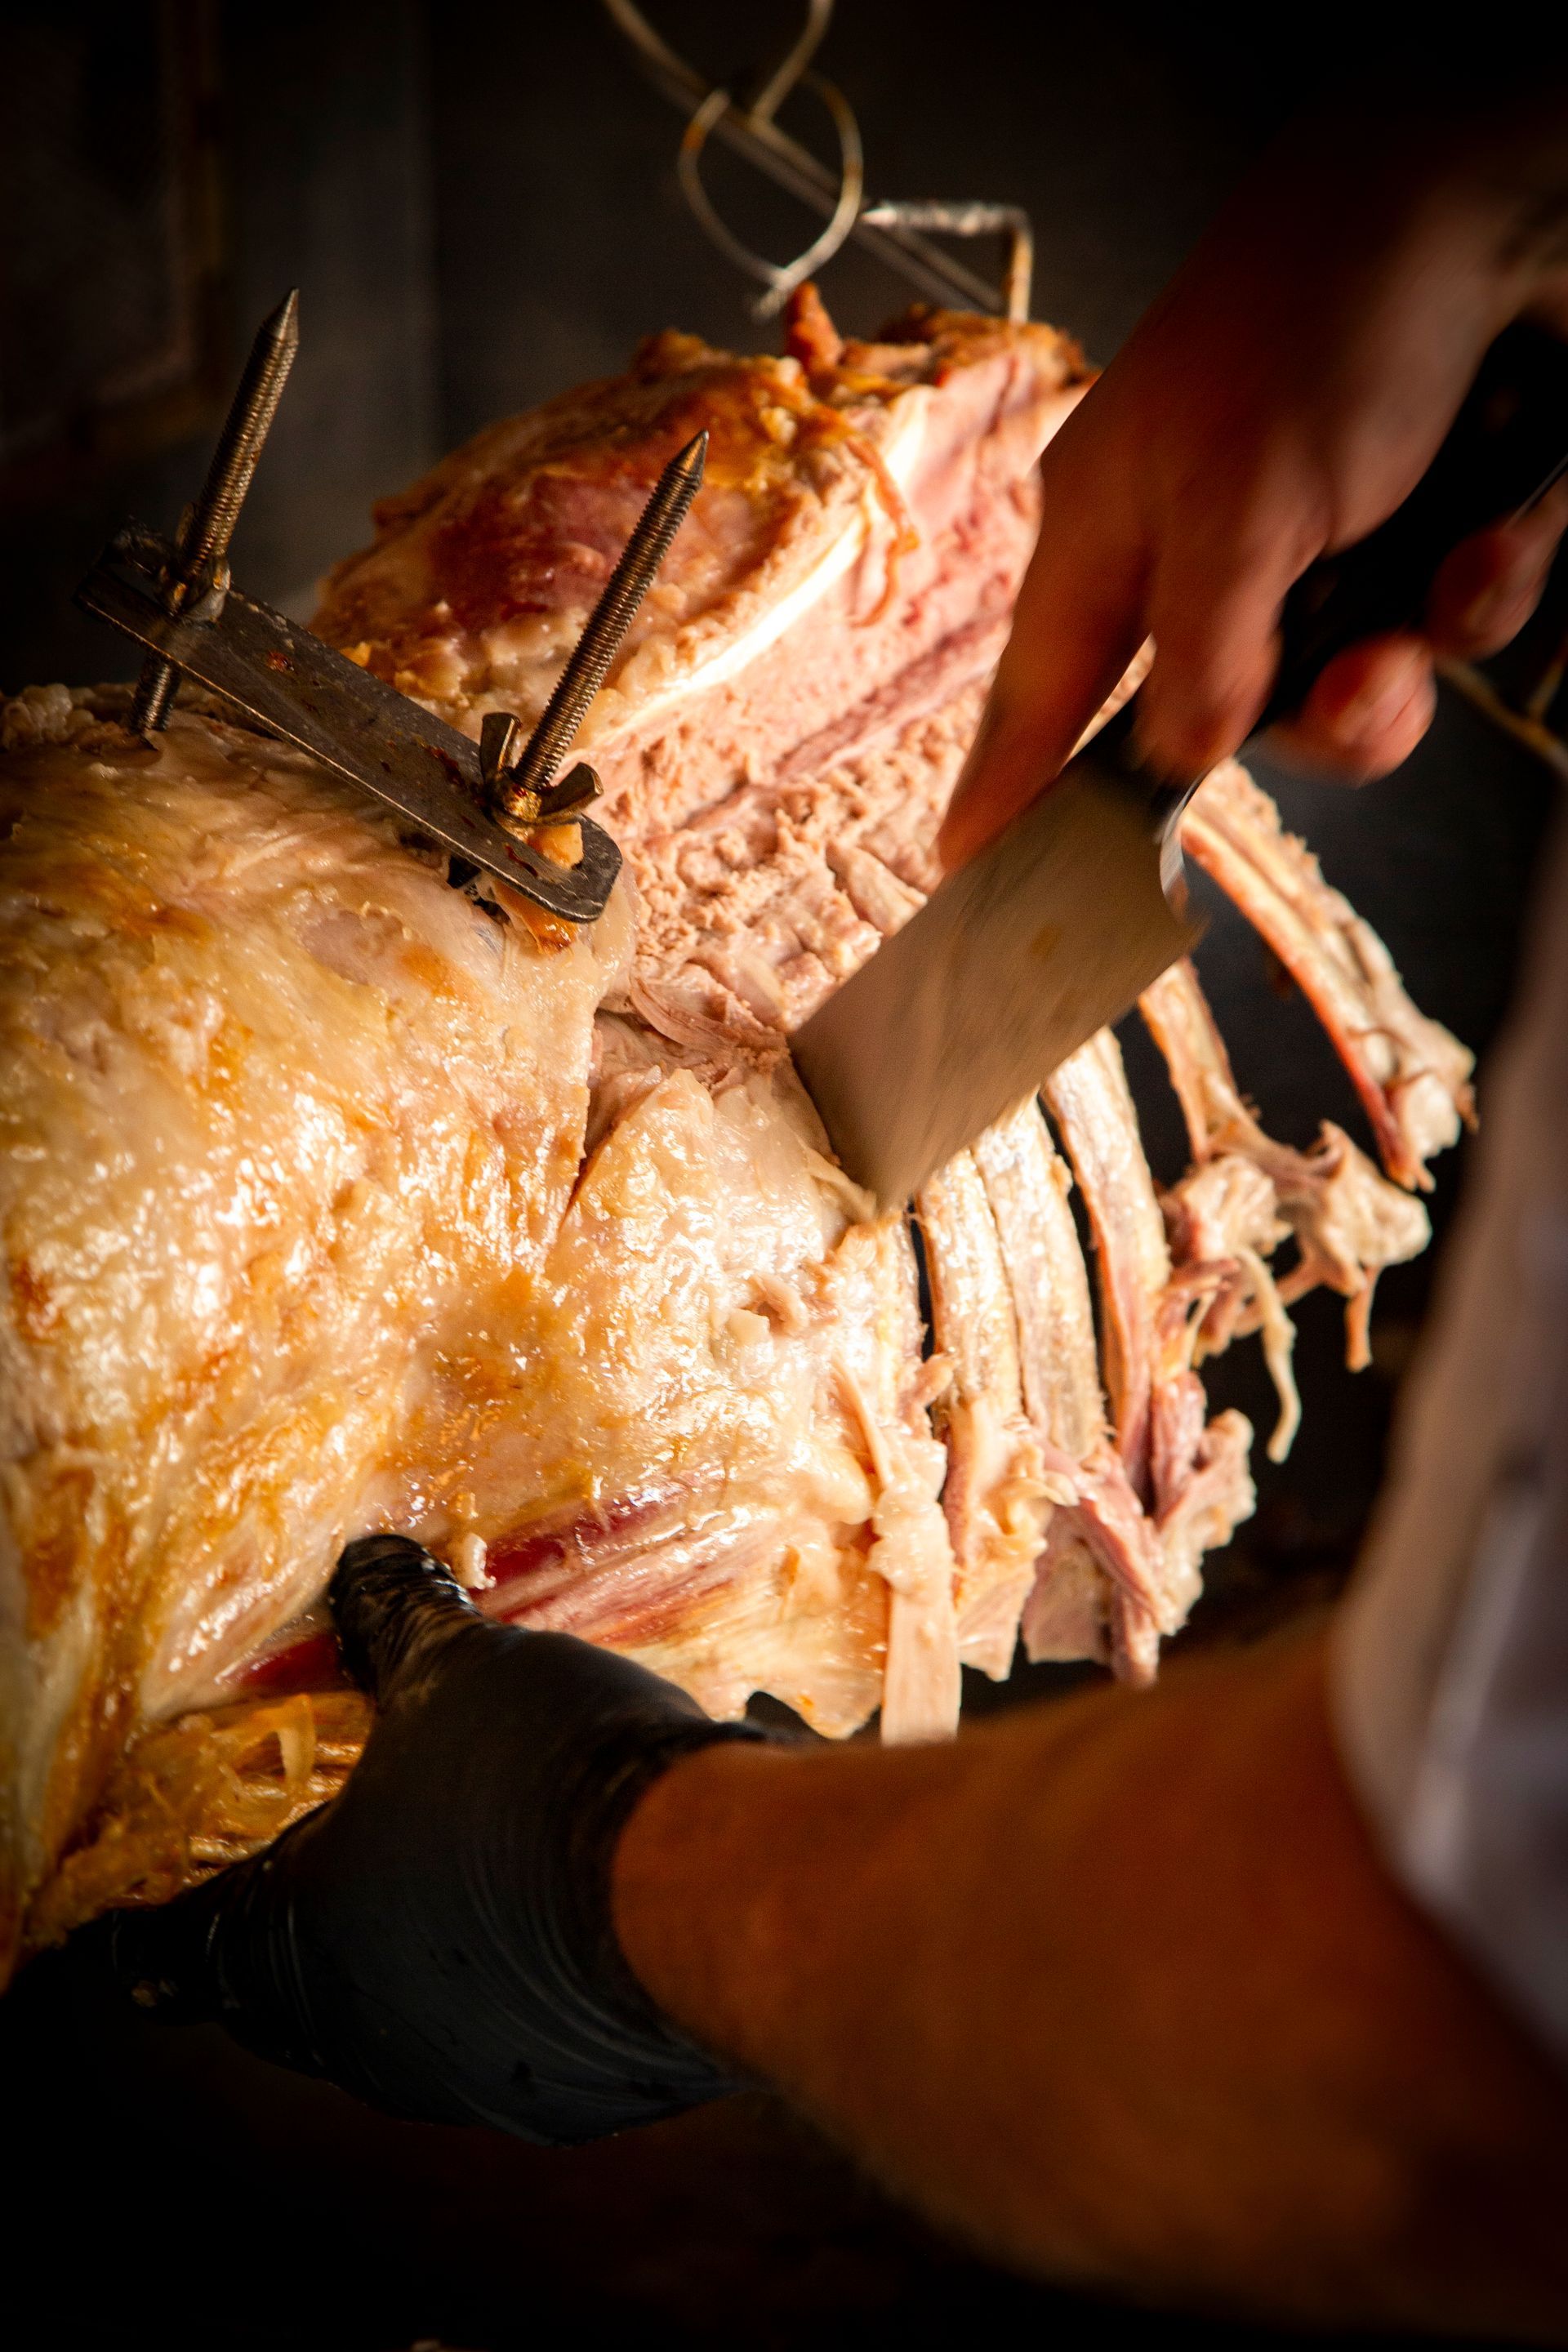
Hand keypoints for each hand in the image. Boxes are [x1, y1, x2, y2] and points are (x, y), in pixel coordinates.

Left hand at [94, 1536, 765, 2143]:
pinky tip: (578, 1912)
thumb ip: (400, 1627)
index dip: (154, 1939)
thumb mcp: (460, 1675)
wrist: (707, 1893)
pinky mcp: (577, 2087)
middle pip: (298, 2000)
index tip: (121, 1950)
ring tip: (455, 1893)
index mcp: (309, 1938)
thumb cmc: (543, 1779)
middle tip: (286, 1908)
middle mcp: (375, 2031)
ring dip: (423, 1962)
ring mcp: (477, 2070)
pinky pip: (523, 2029)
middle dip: (292, 1952)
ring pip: (417, 2022)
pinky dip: (526, 1976)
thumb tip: (368, 1563)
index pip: (194, 1946)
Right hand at [942, 98, 1567, 865]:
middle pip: (1231, 725)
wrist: (1492, 194)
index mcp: (1110, 534)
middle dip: (1321, 721)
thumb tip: (1176, 765)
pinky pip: (1443, 624)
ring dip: (1418, 652)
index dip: (1007, 794)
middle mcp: (1205, 552)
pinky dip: (1483, 583)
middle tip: (1363, 687)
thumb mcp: (1240, 507)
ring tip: (1457, 574)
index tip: (970, 875)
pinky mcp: (1413, 531)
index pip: (1038, 702)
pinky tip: (1498, 524)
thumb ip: (1201, 655)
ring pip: (1353, 690)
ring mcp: (1314, 545)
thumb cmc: (1323, 316)